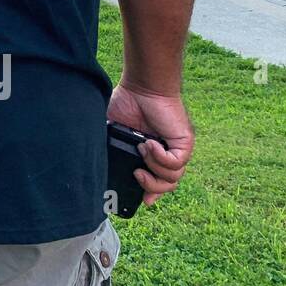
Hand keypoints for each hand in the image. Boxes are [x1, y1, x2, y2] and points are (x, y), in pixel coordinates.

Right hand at [107, 82, 194, 206]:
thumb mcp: (114, 131)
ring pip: (172, 178)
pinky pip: (175, 163)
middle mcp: (166, 154)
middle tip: (138, 174)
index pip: (156, 181)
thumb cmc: (127, 102)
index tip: (143, 200)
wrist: (142, 86)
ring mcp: (176, 150)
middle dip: (151, 186)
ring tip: (142, 148)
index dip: (150, 192)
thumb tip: (102, 167)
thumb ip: (113, 149)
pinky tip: (149, 143)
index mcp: (150, 153)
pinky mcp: (184, 144)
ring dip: (154, 167)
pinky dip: (160, 158)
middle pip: (167, 185)